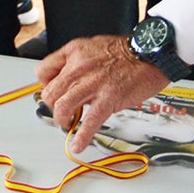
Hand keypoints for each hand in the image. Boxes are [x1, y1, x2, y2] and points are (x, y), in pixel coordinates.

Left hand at [36, 35, 170, 152]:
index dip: (45, 85)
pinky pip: (89, 122)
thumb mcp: (91, 46)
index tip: (52, 92)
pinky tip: (78, 145)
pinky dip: (81, 137)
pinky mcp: (108, 99)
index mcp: (73, 52)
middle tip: (61, 111)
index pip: (43, 72)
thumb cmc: (125, 51)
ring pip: (62, 107)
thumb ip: (76, 61)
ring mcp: (93, 84)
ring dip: (62, 121)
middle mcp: (79, 67)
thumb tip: (67, 79)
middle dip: (53, 106)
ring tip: (68, 125)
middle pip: (50, 93)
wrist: (150, 53)